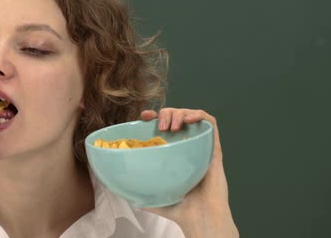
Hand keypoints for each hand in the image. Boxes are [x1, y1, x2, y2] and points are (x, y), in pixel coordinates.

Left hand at [140, 108, 238, 237]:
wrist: (199, 218)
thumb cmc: (178, 209)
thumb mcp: (150, 195)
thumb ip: (136, 188)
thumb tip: (116, 183)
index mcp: (171, 152)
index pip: (161, 125)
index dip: (153, 116)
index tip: (144, 117)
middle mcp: (185, 146)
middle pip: (176, 116)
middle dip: (166, 113)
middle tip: (160, 125)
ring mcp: (200, 145)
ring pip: (191, 115)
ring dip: (180, 112)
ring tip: (172, 126)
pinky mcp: (214, 147)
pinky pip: (210, 123)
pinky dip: (199, 114)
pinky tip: (189, 120)